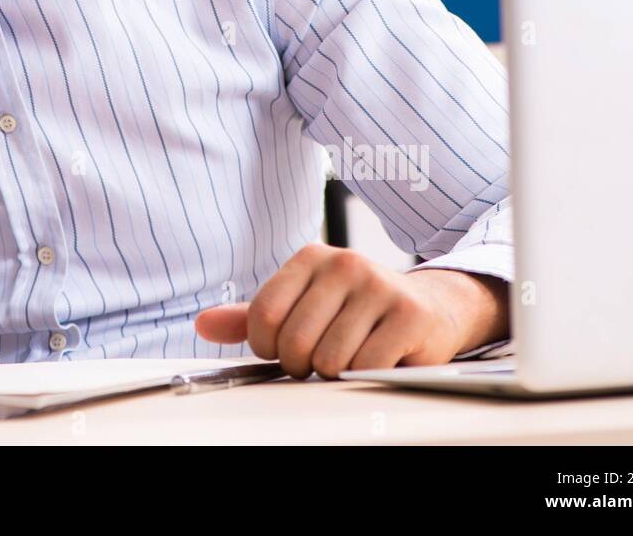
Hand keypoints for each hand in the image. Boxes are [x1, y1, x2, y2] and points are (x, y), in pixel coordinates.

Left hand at [194, 243, 506, 379]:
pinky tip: (377, 359)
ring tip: (350, 356)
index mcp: (310, 256)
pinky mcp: (409, 315)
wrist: (428, 309)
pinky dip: (365, 376)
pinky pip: (365, 367)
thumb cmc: (355, 311)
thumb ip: (252, 316)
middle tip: (320, 359)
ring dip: (335, 373)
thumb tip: (204, 324)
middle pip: (295, 341)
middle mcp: (345, 263)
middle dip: (302, 365)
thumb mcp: (301, 305)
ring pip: (330, 359)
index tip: (283, 349)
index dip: (268, 348)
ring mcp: (379, 286)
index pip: (263, 315)